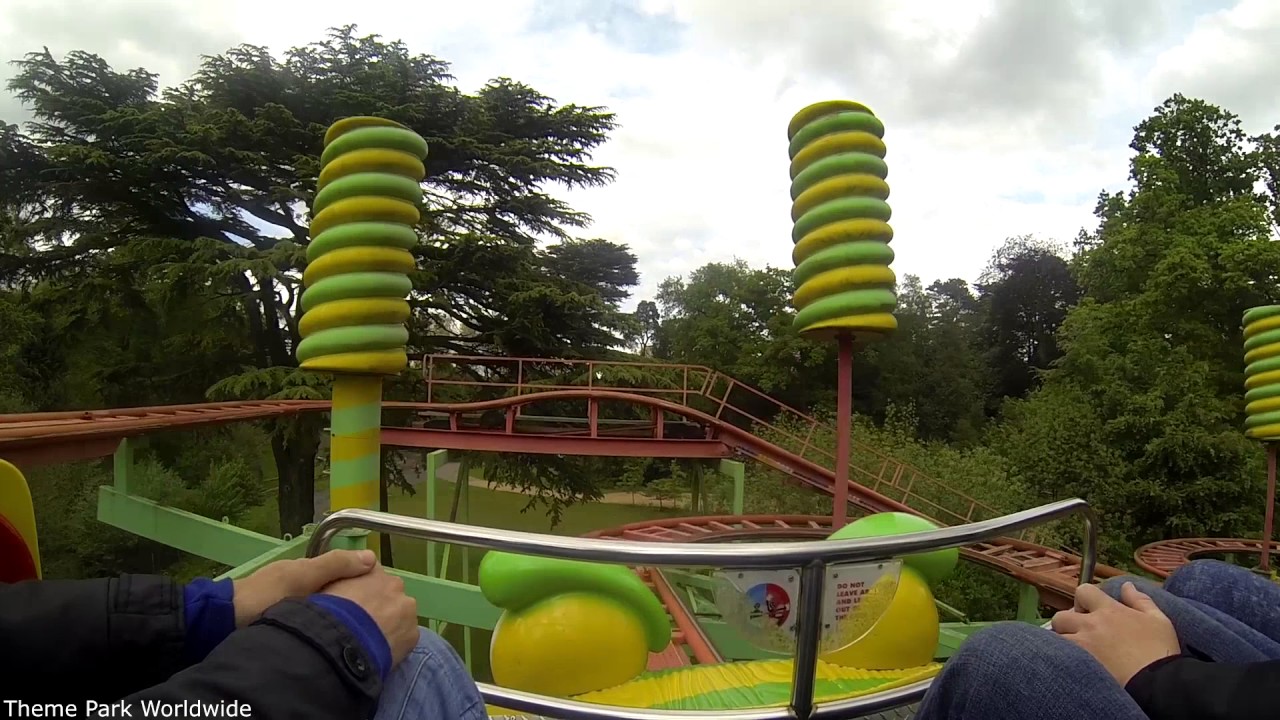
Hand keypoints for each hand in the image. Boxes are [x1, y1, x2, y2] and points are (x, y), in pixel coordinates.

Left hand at [233, 550, 376, 626]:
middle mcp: (303, 587)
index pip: (346, 572)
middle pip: (340, 593)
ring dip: (342, 620)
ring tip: (361, 635)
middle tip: (376, 621)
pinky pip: (316, 628)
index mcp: (307, 572)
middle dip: (357, 604)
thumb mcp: (301, 576)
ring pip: (329, 612)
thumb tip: (372, 558)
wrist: (221, 624)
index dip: (366, 582)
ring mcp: (294, 609)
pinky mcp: (288, 630)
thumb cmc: (262, 596)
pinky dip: (328, 632)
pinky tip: (337, 643)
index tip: (385, 597)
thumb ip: (334, 566)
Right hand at [323, 564, 419, 664]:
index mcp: (372, 570)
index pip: (370, 573)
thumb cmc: (326, 613)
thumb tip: (343, 586)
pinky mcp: (413, 634)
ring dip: (390, 623)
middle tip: (363, 623)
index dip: (362, 590)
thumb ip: (339, 580)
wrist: (340, 643)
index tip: (354, 603)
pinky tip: (379, 652)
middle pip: (389, 594)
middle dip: (379, 606)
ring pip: (400, 615)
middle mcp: (394, 584)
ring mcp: (407, 609)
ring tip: (371, 640)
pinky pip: (404, 637)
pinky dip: (395, 643)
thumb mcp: (324, 586)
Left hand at [1051, 582, 1179, 684]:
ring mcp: (1082, 645)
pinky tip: (1073, 663)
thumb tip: (1126, 585)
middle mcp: (1090, 625)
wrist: (1158, 685)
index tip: (1090, 610)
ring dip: (1063, 641)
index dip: (1083, 599)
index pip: (1083, 591)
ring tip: (1076, 650)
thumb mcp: (1159, 620)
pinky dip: (1062, 657)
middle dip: (1067, 622)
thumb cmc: (1161, 651)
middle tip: (1080, 633)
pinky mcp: (1078, 665)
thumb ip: (1140, 600)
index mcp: (1110, 611)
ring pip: (1056, 638)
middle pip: (1061, 616)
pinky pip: (1059, 657)